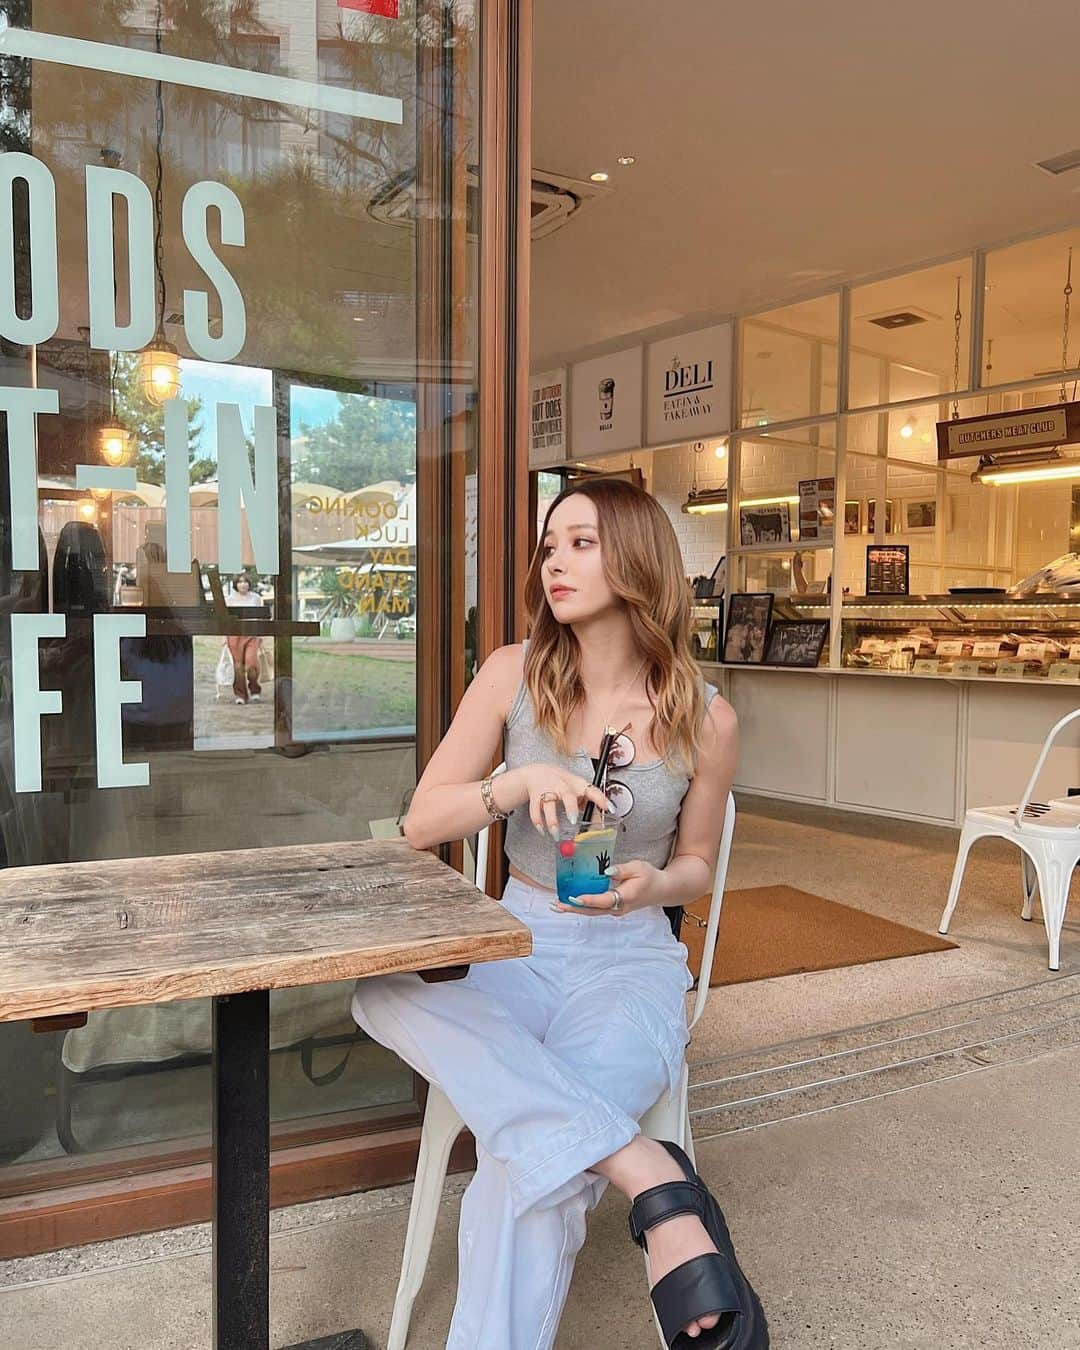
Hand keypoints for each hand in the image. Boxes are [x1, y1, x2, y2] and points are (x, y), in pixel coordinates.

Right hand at [516, 763, 611, 838]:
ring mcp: (547, 791)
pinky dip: (538, 823)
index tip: (609, 808)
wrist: (537, 772)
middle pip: (567, 796)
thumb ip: (587, 805)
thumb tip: (599, 824)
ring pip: (548, 805)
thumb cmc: (562, 783)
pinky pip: (535, 811)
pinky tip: (543, 831)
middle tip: (573, 820)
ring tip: (555, 834)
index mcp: (577, 785)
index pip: (592, 791)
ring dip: (551, 821)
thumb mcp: (576, 789)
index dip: (601, 799)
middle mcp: (562, 787)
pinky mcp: (535, 797)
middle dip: (570, 808)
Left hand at [552, 858, 667, 917]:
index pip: (604, 900)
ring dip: (575, 909)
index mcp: (626, 897)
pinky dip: (582, 907)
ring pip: (592, 912)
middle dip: (574, 908)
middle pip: (593, 911)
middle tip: (556, 905)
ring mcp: (615, 910)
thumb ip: (622, 870)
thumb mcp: (638, 867)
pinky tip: (570, 902)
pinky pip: (595, 909)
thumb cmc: (649, 877)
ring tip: (557, 906)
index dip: (589, 900)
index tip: (575, 898)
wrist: (661, 890)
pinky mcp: (613, 908)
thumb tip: (607, 871)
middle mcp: (619, 908)